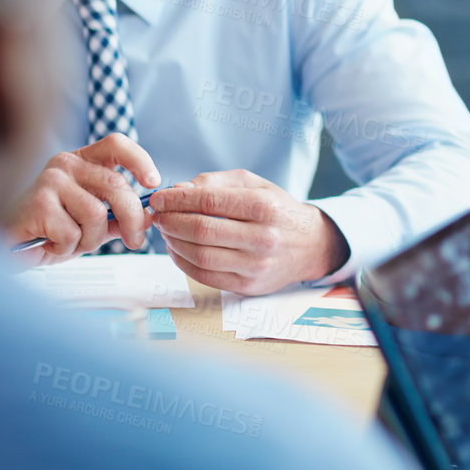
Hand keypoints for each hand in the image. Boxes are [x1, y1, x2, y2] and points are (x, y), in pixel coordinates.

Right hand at [5, 133, 161, 265]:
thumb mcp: (93, 223)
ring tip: (71, 241)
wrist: (5, 247)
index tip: (153, 182)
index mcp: (81, 160)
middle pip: (117, 186)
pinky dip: (67, 247)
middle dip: (132, 219)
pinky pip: (73, 232)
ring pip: (97, 214)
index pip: (116, 144)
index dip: (140, 160)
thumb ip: (119, 216)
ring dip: (91, 239)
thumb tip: (148, 216)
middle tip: (135, 241)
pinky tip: (50, 243)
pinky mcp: (38, 203)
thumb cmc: (49, 230)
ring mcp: (50, 181)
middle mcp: (65, 164)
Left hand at [151, 170, 347, 294]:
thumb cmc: (277, 210)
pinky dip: (182, 262)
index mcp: (265, 207)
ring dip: (173, 242)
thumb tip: (177, 190)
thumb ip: (216, 183)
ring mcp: (255, 265)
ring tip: (166, 231)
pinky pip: (203, 276)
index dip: (177, 199)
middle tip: (158, 215)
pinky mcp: (247, 286)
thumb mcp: (255, 185)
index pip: (210, 201)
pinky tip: (177, 249)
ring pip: (199, 255)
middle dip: (171, 221)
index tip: (158, 198)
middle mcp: (263, 237)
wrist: (310, 245)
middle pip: (201, 230)